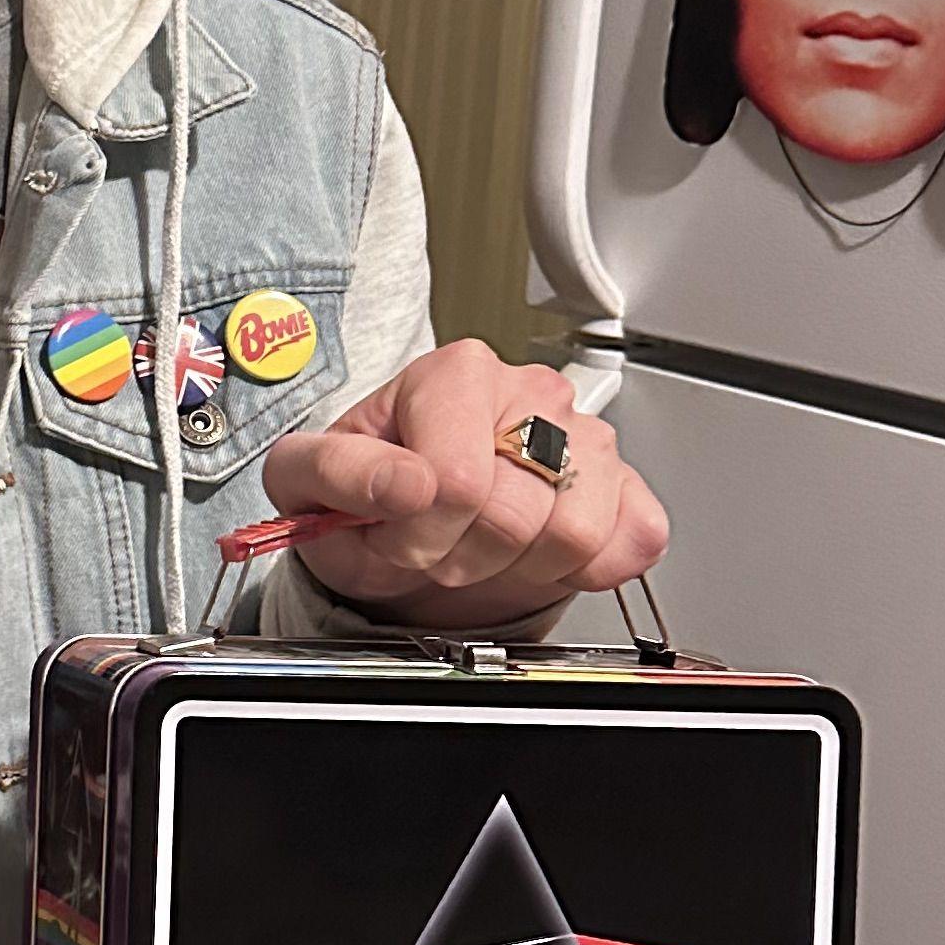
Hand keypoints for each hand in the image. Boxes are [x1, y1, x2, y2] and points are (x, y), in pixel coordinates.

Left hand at [260, 342, 670, 627]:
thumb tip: (401, 483)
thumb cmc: (368, 492)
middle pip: (514, 513)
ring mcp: (587, 437)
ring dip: (517, 566)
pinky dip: (586, 569)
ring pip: (575, 531)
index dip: (417, 534)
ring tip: (480, 548)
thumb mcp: (308, 477)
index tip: (394, 534)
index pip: (457, 481)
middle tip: (433, 547)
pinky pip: (636, 540)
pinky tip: (536, 555)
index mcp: (454, 375)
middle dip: (460, 556)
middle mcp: (529, 394)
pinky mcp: (626, 486)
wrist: (410, 520)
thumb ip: (338, 473)